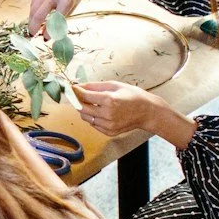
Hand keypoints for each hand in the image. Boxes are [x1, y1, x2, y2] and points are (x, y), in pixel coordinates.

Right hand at [29, 0, 84, 31]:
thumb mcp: (72, 6)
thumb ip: (60, 19)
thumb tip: (48, 34)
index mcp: (66, 0)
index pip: (55, 20)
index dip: (49, 32)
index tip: (46, 38)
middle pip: (38, 14)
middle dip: (33, 27)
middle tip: (33, 35)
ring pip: (33, 8)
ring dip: (32, 19)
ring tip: (33, 27)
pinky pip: (33, 1)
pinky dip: (33, 10)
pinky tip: (35, 15)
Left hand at [71, 80, 188, 149]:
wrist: (148, 112)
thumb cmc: (132, 95)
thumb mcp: (114, 85)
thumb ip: (95, 86)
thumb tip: (78, 86)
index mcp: (109, 100)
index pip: (84, 96)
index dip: (75, 91)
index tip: (71, 88)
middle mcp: (107, 114)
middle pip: (81, 108)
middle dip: (78, 101)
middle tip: (79, 95)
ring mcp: (108, 125)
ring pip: (86, 118)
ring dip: (85, 110)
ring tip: (94, 103)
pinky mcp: (109, 132)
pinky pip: (93, 124)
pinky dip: (93, 118)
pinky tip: (102, 112)